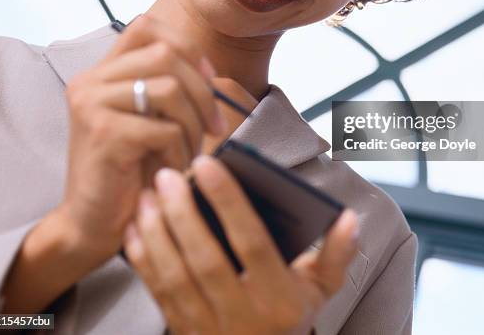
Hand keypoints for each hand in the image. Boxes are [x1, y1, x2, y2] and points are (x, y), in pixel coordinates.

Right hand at [59, 13, 227, 264]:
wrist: (93, 223)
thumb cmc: (130, 169)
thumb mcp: (149, 117)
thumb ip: (166, 85)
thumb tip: (210, 70)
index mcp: (102, 71)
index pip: (146, 25)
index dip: (186, 46)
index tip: (207, 80)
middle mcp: (90, 80)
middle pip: (166, 53)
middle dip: (202, 91)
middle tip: (213, 127)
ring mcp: (91, 104)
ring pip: (170, 88)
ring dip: (194, 124)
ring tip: (190, 151)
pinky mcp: (103, 133)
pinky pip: (164, 127)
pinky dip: (179, 149)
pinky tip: (171, 168)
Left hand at [123, 156, 359, 334]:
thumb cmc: (290, 319)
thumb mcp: (321, 291)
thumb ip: (336, 254)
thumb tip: (349, 218)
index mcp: (278, 299)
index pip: (252, 243)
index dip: (229, 201)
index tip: (209, 164)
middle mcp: (241, 315)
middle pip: (206, 258)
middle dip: (183, 213)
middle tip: (169, 175)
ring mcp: (207, 326)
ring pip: (175, 276)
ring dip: (157, 232)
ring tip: (148, 194)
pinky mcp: (183, 329)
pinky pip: (157, 293)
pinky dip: (142, 259)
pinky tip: (135, 227)